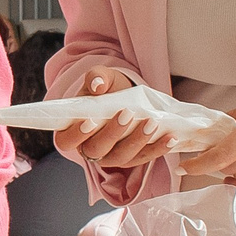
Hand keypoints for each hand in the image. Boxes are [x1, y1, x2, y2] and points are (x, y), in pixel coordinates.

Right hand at [53, 67, 175, 174]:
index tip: (90, 122)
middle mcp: (90, 148)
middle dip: (113, 134)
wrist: (127, 96)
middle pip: (96, 150)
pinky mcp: (133, 158)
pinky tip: (169, 137)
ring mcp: (112, 156)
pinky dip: (158, 148)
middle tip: (127, 114)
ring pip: (122, 157)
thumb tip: (97, 84)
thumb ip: (96, 77)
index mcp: (74, 131)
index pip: (66, 140)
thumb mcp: (101, 78)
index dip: (75, 135)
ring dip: (138, 141)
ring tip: (152, 123)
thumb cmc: (108, 89)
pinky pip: (144, 158)